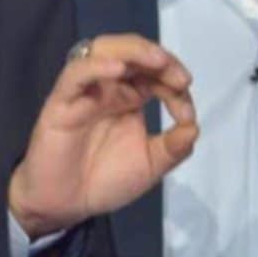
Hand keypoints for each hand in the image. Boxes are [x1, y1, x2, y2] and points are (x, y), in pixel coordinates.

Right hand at [8, 34, 197, 238]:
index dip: (174, 82)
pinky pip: (76, 74)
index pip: (156, 72)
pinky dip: (97, 67)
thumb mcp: (150, 166)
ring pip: (104, 49)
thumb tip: (195, 127)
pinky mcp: (62, 102)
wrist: (65, 206)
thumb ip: (173, 148)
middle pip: (132, 50)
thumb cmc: (104, 181)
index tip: (186, 112)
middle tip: (180, 78)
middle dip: (159, 57)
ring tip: (156, 61)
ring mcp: (85, 90)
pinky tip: (118, 70)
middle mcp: (109, 86)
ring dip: (133, 50)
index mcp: (131, 96)